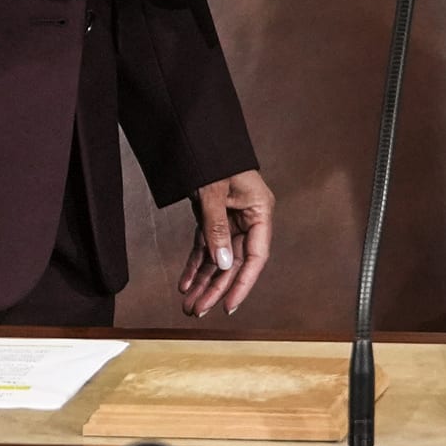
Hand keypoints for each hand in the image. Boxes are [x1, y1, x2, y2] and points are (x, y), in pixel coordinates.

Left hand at [178, 168, 273, 317]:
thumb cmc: (212, 158)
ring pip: (218, 258)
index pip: (256, 256)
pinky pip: (205, 247)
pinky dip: (195, 265)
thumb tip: (223, 266)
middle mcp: (248, 218)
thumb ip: (217, 229)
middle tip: (198, 310)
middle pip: (234, 262)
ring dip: (203, 282)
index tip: (228, 305)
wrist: (196, 135)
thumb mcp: (213, 193)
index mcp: (260, 210)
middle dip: (215, 288)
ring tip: (189, 305)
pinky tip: (185, 283)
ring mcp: (230, 219)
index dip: (243, 284)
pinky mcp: (213, 218)